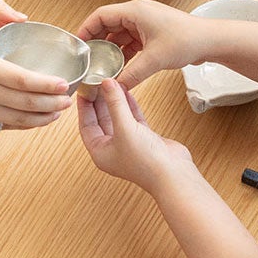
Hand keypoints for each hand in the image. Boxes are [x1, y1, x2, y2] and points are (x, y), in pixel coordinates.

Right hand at [0, 31, 72, 131]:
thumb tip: (8, 35)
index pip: (24, 79)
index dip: (47, 84)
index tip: (64, 84)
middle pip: (28, 102)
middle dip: (53, 103)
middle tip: (68, 100)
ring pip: (20, 118)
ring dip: (43, 117)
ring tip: (58, 113)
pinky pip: (6, 126)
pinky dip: (24, 125)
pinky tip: (36, 121)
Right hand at [77, 0, 203, 91]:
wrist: (210, 41)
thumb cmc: (187, 40)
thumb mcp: (154, 60)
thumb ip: (131, 74)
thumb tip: (115, 86)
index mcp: (135, 11)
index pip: (101, 15)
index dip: (86, 29)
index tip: (79, 44)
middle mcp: (138, 13)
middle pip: (109, 25)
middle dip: (98, 42)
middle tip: (89, 59)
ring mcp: (145, 23)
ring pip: (120, 35)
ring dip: (112, 50)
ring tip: (103, 66)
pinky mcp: (152, 33)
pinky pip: (131, 42)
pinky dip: (125, 53)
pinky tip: (121, 67)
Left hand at [77, 77, 190, 191]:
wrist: (173, 174)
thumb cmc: (146, 162)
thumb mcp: (124, 128)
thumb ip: (115, 104)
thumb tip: (106, 84)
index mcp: (100, 152)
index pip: (86, 125)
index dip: (85, 107)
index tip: (85, 90)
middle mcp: (113, 149)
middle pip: (101, 120)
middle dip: (100, 101)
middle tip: (99, 83)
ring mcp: (129, 144)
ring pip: (118, 118)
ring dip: (116, 102)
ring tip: (113, 84)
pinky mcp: (145, 139)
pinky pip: (133, 119)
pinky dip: (130, 106)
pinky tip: (128, 93)